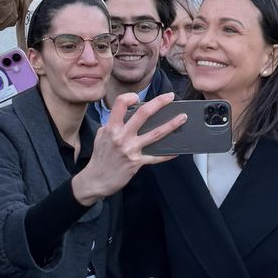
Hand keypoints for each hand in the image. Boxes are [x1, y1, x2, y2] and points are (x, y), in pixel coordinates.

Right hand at [71, 93, 185, 205]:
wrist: (95, 180)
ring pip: (155, 134)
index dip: (129, 97)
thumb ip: (113, 125)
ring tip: (182, 118)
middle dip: (159, 103)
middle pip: (143, 114)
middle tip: (170, 97)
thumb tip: (126, 117)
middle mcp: (122, 136)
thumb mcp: (101, 136)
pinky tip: (176, 151)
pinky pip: (155, 157)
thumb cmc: (99, 157)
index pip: (120, 104)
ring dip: (171, 125)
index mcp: (111, 128)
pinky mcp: (136, 162)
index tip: (137, 97)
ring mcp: (130, 149)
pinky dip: (166, 154)